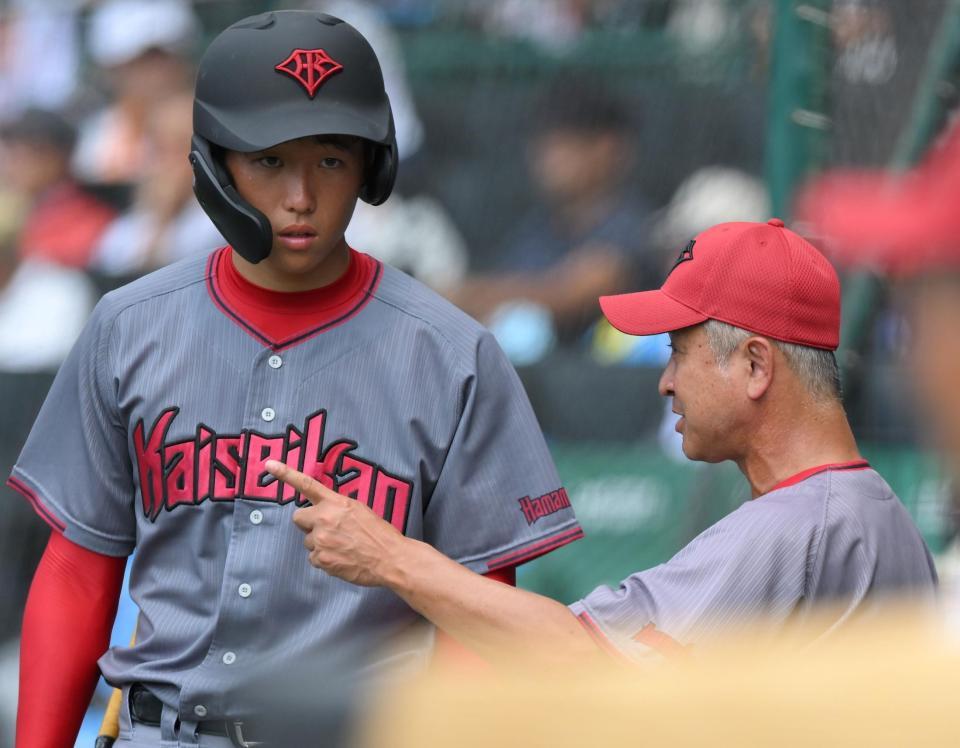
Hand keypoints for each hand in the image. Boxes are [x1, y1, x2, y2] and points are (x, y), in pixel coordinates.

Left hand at [264, 460, 403, 585]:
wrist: (389, 558)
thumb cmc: (379, 534)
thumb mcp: (360, 510)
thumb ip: (339, 508)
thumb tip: (326, 512)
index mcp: (336, 503)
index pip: (307, 485)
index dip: (286, 474)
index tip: (269, 464)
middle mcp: (324, 518)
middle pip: (298, 518)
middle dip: (308, 524)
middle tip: (326, 530)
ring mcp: (321, 540)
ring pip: (308, 541)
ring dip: (320, 543)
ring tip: (342, 547)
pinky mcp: (321, 559)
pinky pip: (313, 558)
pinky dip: (324, 559)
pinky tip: (341, 558)